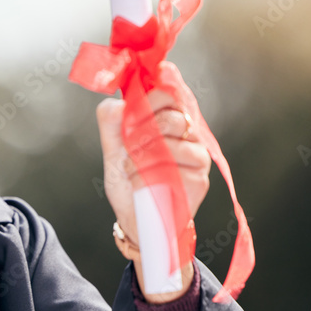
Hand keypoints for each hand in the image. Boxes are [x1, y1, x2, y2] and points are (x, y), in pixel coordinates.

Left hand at [96, 87, 210, 301]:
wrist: (136, 219)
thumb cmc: (128, 180)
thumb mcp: (113, 150)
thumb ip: (112, 123)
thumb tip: (116, 103)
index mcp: (170, 120)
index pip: (172, 91)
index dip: (153, 93)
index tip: (134, 106)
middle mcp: (189, 134)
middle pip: (174, 113)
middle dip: (143, 125)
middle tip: (128, 142)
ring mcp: (197, 156)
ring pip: (173, 139)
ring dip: (142, 153)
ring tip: (129, 167)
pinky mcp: (199, 179)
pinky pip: (175, 167)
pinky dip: (149, 175)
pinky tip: (140, 183)